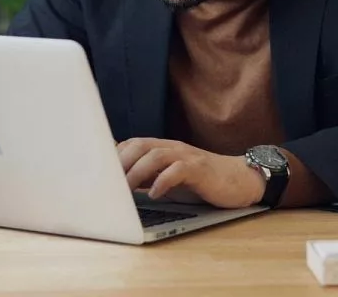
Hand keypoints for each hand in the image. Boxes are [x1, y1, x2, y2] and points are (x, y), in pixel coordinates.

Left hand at [116, 137, 263, 208]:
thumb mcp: (171, 176)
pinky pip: (178, 170)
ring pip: (156, 155)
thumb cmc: (202, 180)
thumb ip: (149, 174)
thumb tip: (120, 180)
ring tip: (124, 188)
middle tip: (107, 182)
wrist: (240, 179)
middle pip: (140, 145)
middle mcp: (173, 148)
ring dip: (137, 171)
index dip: (114, 154)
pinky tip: (154, 193)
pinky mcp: (200, 169)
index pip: (133, 143)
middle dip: (121, 162)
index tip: (98, 169)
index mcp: (164, 148)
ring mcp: (187, 156)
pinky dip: (163, 181)